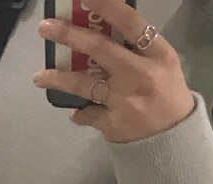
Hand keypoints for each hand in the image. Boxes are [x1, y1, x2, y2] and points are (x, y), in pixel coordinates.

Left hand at [34, 0, 195, 143]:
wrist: (173, 140)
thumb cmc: (168, 95)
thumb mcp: (162, 64)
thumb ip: (138, 47)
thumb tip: (102, 30)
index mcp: (157, 54)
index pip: (130, 22)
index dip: (107, 6)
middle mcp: (139, 74)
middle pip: (100, 48)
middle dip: (69, 35)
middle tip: (45, 27)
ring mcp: (124, 101)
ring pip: (84, 84)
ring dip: (58, 79)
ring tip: (38, 76)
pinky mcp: (113, 124)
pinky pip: (87, 114)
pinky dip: (79, 112)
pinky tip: (74, 110)